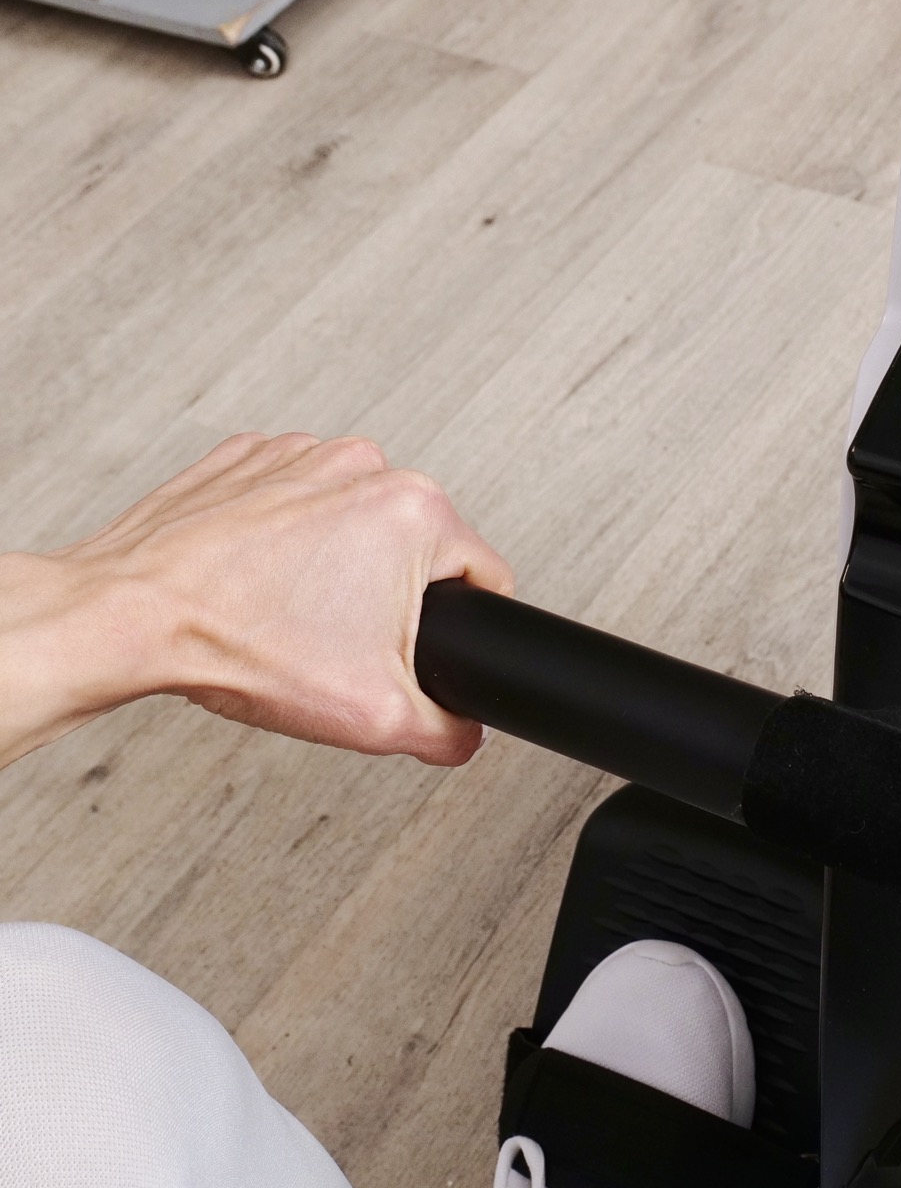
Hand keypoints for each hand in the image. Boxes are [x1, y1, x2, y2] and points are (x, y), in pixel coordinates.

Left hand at [0, 434, 511, 768]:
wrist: (128, 617)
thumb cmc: (237, 647)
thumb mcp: (378, 718)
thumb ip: (450, 733)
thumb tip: (465, 733)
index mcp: (416, 511)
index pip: (485, 577)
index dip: (462, 629)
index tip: (414, 650)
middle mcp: (365, 466)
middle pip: (417, 550)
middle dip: (391, 599)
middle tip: (341, 641)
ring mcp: (301, 454)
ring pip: (356, 525)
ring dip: (338, 566)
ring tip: (291, 613)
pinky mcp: (248, 458)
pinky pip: (296, 506)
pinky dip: (284, 541)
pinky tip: (256, 582)